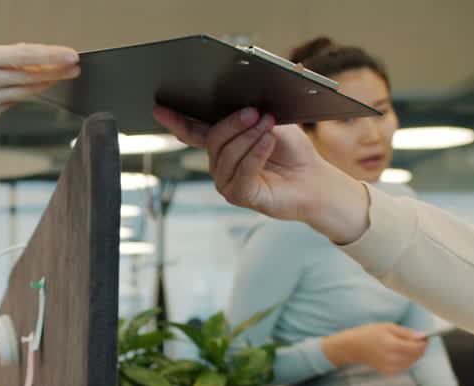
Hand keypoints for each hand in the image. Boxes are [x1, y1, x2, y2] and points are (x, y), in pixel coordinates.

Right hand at [0, 43, 78, 196]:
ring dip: (43, 86)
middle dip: (56, 72)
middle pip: (30, 76)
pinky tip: (15, 94)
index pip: (25, 54)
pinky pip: (5, 107)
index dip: (52, 55)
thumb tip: (18, 58)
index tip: (72, 54)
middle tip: (75, 68)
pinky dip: (12, 99)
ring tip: (59, 79)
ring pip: (23, 93)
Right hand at [152, 105, 371, 243]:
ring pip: (226, 155)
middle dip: (233, 123)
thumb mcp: (270, 122)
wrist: (313, 178)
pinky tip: (268, 143)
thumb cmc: (293, 151)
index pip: (193, 132)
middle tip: (255, 112)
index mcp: (223, 145)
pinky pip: (241, 173)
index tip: (160, 108)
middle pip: (212, 140)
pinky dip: (256, 155)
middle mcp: (220, 164)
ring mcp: (227, 181)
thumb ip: (249, 113)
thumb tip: (236, 101)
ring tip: (269, 128)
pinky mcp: (240, 196)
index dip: (176, 121)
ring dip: (249, 138)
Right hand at [323, 323, 426, 375]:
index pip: (417, 347)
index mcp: (392, 346)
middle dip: (420, 348)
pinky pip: (404, 366)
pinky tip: (399, 353)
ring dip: (414, 354)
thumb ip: (406, 332)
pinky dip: (406, 360)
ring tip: (406, 345)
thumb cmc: (368, 333)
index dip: (424, 342)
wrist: (352, 347)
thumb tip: (422, 336)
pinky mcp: (387, 371)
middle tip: (418, 340)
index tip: (425, 337)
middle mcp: (392, 358)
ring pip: (412, 362)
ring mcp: (390, 367)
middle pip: (416, 356)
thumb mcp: (388, 327)